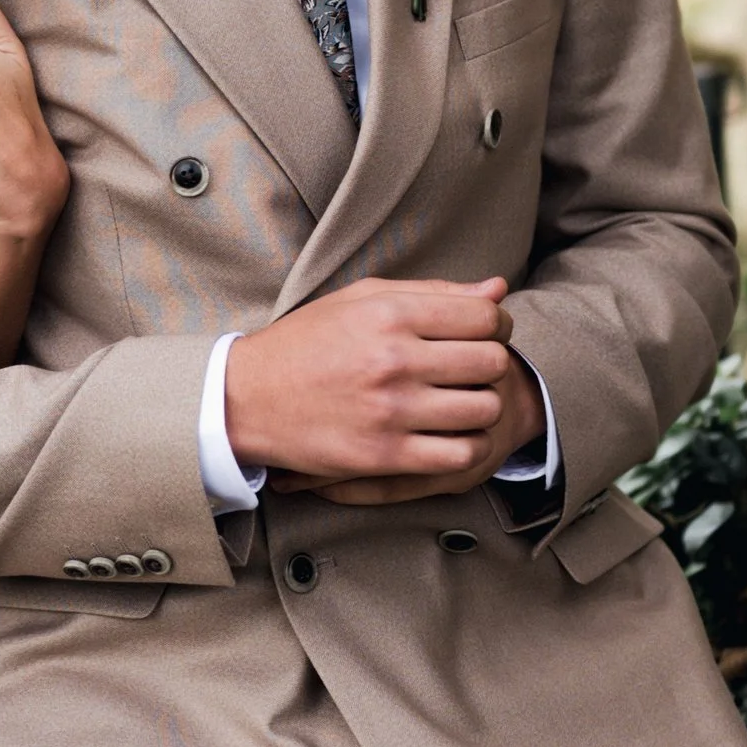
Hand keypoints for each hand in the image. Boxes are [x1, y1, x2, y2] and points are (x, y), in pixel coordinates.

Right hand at [227, 275, 535, 496]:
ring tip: (461, 402)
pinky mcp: (384, 456)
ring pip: (483, 408)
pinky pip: (460, 453)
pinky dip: (467, 445)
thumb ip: (432, 292)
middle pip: (491, 361)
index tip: (482, 333)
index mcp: (389, 315)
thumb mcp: (361, 300)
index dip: (495, 324)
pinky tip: (451, 435)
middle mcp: (393, 360)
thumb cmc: (307, 343)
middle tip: (470, 370)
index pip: (483, 316)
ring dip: (481, 406)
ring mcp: (390, 411)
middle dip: (490, 364)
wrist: (247, 399)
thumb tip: (499, 290)